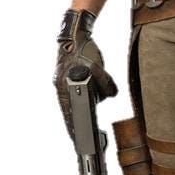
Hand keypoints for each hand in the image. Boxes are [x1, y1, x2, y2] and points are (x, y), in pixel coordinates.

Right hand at [53, 8, 117, 140]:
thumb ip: (106, 84)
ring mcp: (64, 82)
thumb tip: (113, 94)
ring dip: (90, 99)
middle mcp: (61, 87)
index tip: (78, 141)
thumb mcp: (98, 68)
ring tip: (97, 86)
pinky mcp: (70, 77)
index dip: (73, 129)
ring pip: (79, 99)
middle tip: (93, 129)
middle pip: (72, 109)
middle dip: (84, 116)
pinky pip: (81, 89)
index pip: (68, 114)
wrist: (76, 33)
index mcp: (63, 87)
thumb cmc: (82, 50)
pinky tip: (95, 81)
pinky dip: (90, 89)